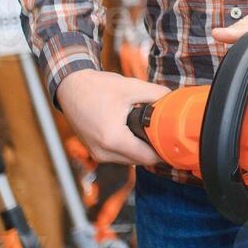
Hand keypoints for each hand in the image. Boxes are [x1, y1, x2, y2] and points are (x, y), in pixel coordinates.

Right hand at [56, 69, 170, 165]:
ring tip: (152, 130)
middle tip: (169, 133)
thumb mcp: (132, 87)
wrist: (70, 87)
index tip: (178, 140)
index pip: (148, 157)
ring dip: (142, 148)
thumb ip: (157, 94)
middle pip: (140, 160)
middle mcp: (103, 152)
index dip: (165, 150)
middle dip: (155, 148)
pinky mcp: (95, 151)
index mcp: (113, 139)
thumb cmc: (98, 87)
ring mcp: (97, 154)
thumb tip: (176, 101)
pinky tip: (137, 132)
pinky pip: (119, 155)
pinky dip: (130, 147)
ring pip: (130, 160)